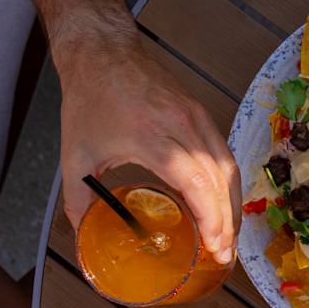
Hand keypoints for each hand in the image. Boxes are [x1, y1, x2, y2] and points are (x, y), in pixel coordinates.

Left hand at [55, 27, 239, 264]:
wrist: (102, 52)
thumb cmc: (89, 99)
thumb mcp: (75, 155)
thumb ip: (78, 200)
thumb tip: (83, 239)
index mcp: (151, 136)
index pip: (195, 182)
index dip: (210, 218)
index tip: (214, 246)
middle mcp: (182, 125)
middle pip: (219, 180)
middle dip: (227, 222)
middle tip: (224, 255)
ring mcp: (197, 117)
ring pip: (228, 168)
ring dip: (233, 205)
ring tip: (228, 237)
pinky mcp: (202, 113)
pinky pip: (224, 153)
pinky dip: (228, 184)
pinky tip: (224, 205)